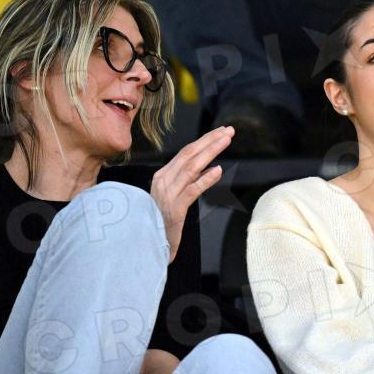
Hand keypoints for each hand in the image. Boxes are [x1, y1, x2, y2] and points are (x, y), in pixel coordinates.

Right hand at [151, 126, 232, 262]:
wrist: (145, 242)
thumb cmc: (160, 220)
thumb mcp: (173, 196)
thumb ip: (187, 181)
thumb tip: (208, 168)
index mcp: (163, 175)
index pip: (186, 152)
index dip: (204, 140)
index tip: (220, 132)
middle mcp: (164, 180)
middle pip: (189, 154)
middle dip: (210, 140)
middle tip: (229, 131)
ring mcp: (168, 194)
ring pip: (192, 167)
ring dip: (211, 152)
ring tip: (226, 141)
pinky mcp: (175, 209)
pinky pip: (192, 190)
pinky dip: (206, 179)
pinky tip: (218, 171)